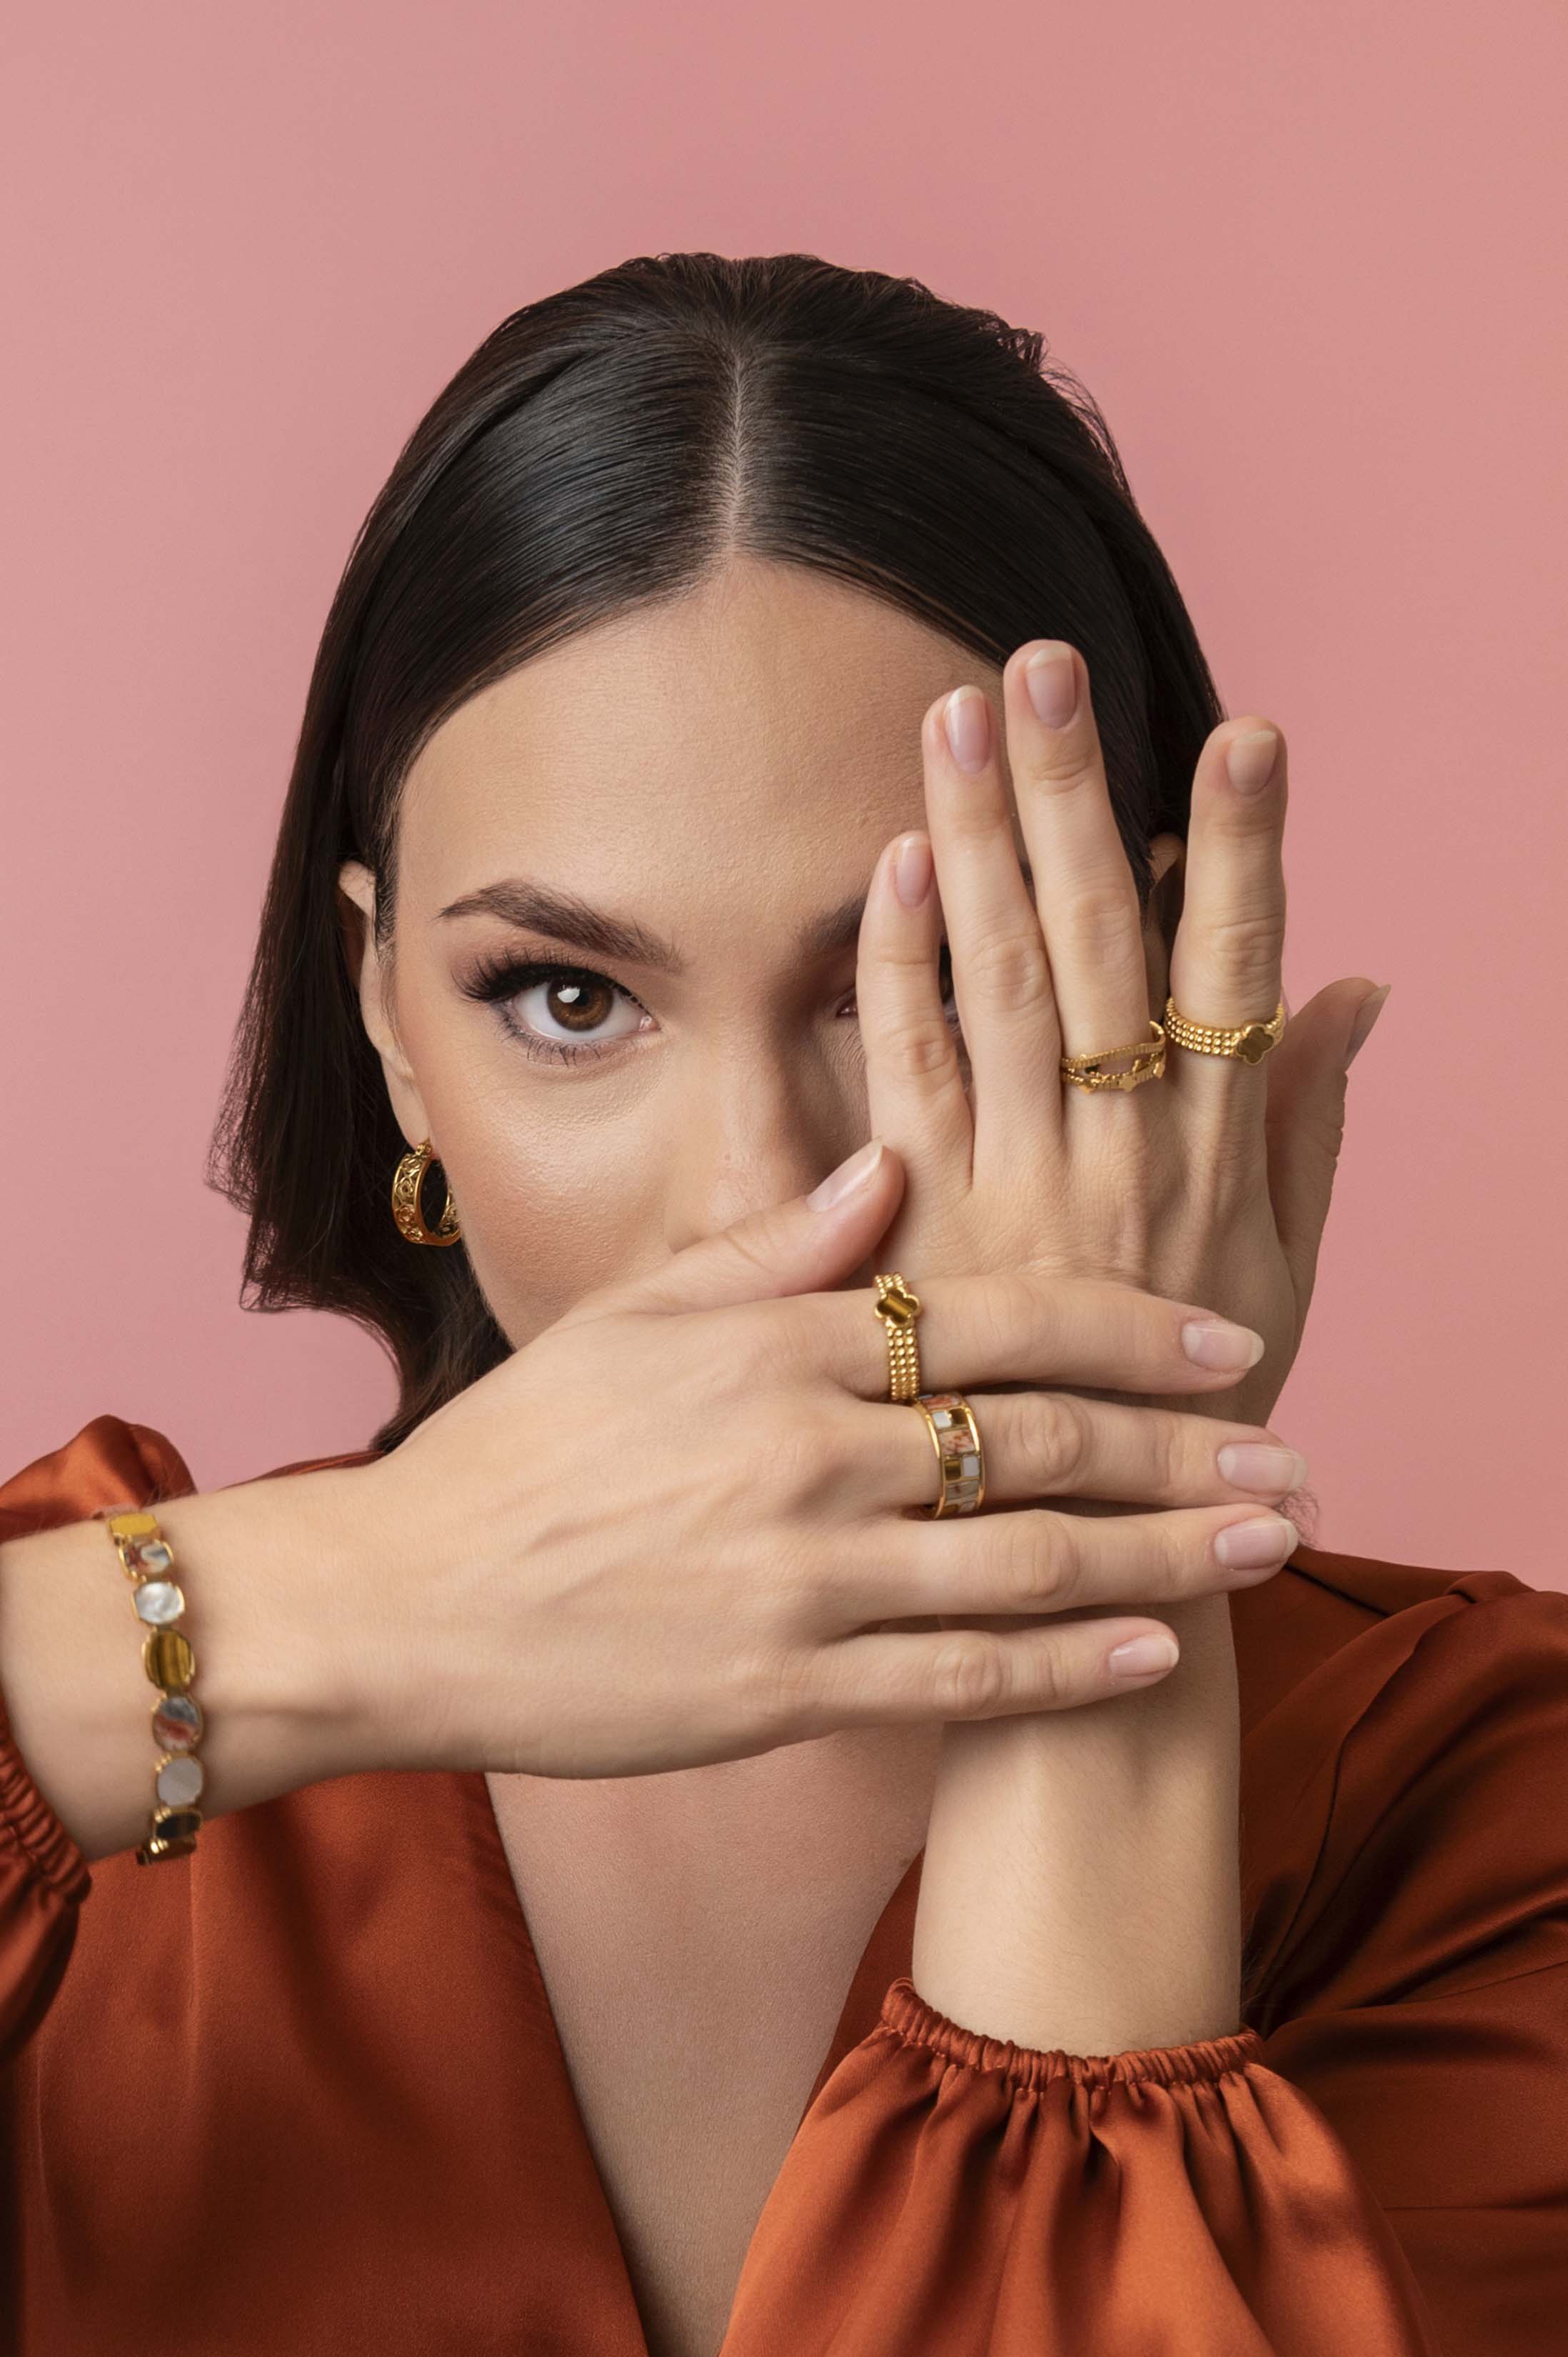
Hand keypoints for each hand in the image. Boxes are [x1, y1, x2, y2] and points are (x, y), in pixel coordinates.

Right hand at [349, 1150, 1299, 1779]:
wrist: (407, 1601)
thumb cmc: (519, 1450)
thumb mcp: (632, 1316)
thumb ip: (772, 1246)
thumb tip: (888, 1165)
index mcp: (780, 1344)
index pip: (998, 1317)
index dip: (1131, 1329)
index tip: (1225, 1341)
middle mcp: (810, 1452)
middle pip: (1045, 1438)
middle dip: (1187, 1445)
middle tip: (1292, 1451)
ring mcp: (805, 1577)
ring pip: (1031, 1559)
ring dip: (1170, 1551)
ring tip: (1269, 1542)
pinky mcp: (787, 1687)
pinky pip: (963, 1675)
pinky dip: (1072, 1665)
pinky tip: (1157, 1651)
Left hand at [853, 640, 1386, 1434]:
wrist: (1075, 1564)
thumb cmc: (1190, 1412)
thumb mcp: (1285, 1268)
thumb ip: (1312, 1121)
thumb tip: (1357, 985)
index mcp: (1220, 1157)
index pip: (1234, 973)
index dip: (1241, 849)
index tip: (1241, 733)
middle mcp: (1123, 1156)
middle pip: (1100, 944)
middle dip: (1077, 796)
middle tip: (1047, 667)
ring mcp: (1018, 1186)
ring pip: (1001, 984)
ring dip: (982, 842)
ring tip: (964, 717)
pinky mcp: (923, 1224)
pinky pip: (909, 1074)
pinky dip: (902, 966)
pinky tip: (899, 864)